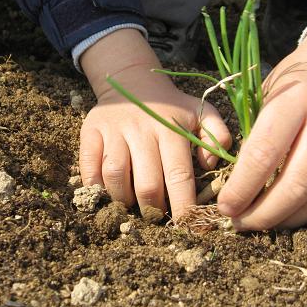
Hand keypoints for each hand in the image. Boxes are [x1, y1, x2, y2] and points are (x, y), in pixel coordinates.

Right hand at [79, 29, 230, 219]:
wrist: (132, 81)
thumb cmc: (170, 107)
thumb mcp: (200, 112)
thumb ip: (217, 134)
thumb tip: (211, 163)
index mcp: (170, 128)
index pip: (178, 175)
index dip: (182, 205)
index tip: (187, 224)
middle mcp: (141, 130)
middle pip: (147, 184)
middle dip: (154, 210)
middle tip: (157, 215)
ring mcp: (113, 131)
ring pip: (115, 178)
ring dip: (125, 200)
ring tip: (133, 204)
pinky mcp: (91, 132)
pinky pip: (89, 167)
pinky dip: (96, 186)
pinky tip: (108, 191)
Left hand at [216, 28, 306, 229]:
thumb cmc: (292, 83)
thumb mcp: (264, 96)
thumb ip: (252, 137)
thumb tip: (234, 186)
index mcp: (295, 100)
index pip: (264, 154)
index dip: (241, 187)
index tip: (224, 206)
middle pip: (294, 184)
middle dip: (262, 213)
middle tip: (238, 223)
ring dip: (283, 219)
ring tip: (257, 223)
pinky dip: (304, 213)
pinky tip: (283, 216)